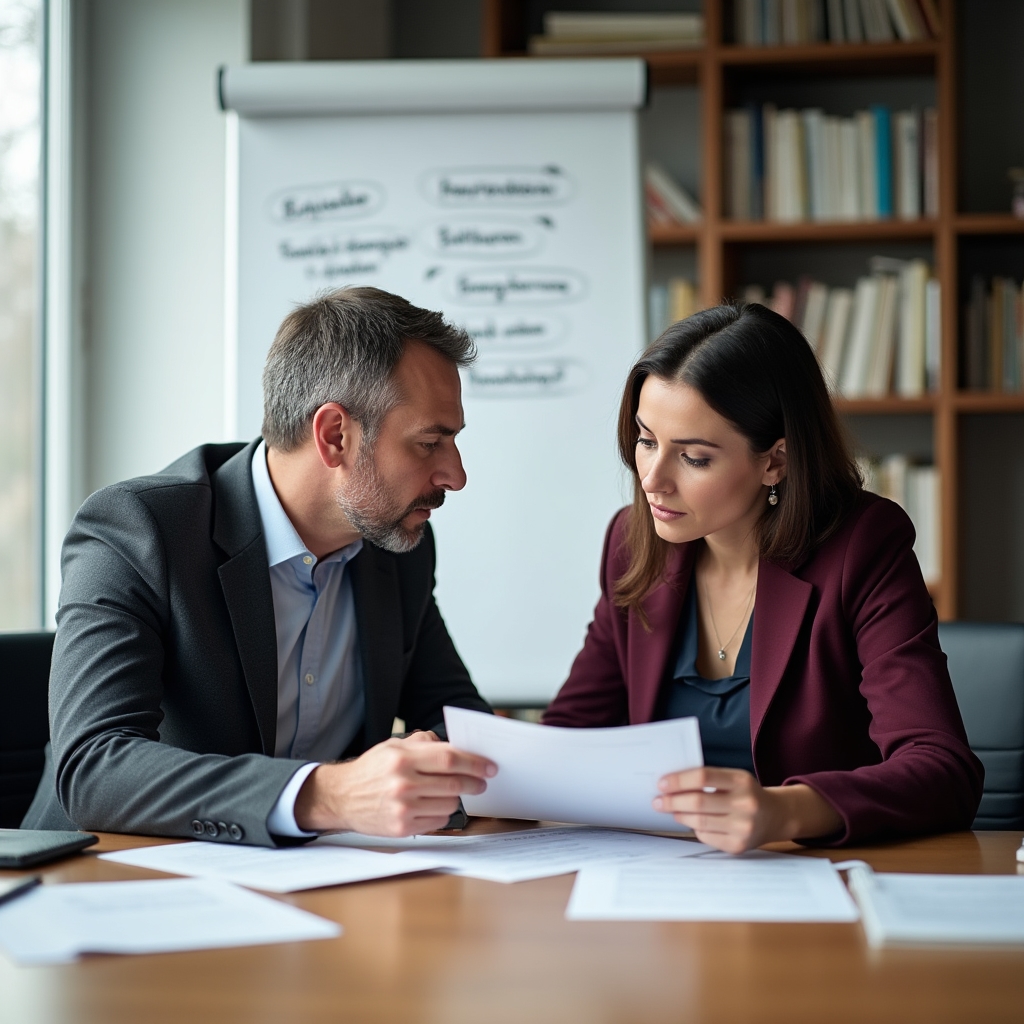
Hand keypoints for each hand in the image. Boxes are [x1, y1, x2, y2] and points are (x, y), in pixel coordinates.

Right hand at [294, 731, 496, 835]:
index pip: (449, 758)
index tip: (489, 766)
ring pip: (450, 805)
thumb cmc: (371, 769)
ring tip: (454, 792)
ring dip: (458, 798)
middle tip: (483, 781)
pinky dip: (443, 813)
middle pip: (454, 783)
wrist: (341, 797)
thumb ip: (424, 742)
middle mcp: (403, 784)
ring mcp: (402, 808)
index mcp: (402, 758)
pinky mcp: (401, 827)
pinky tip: (436, 805)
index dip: (474, 762)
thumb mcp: (393, 746)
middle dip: (475, 782)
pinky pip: (438, 822)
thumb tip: (454, 744)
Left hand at [653, 767, 841, 853]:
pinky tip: (692, 822)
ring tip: (670, 810)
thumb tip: (670, 785)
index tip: (661, 783)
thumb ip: (708, 779)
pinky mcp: (738, 846)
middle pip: (697, 802)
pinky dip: (694, 828)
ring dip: (679, 815)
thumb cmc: (746, 794)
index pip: (702, 777)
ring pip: (699, 822)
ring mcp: (743, 828)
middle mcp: (745, 804)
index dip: (678, 780)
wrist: (776, 816)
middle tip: (657, 800)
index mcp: (741, 781)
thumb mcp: (734, 779)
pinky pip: (706, 837)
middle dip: (672, 801)